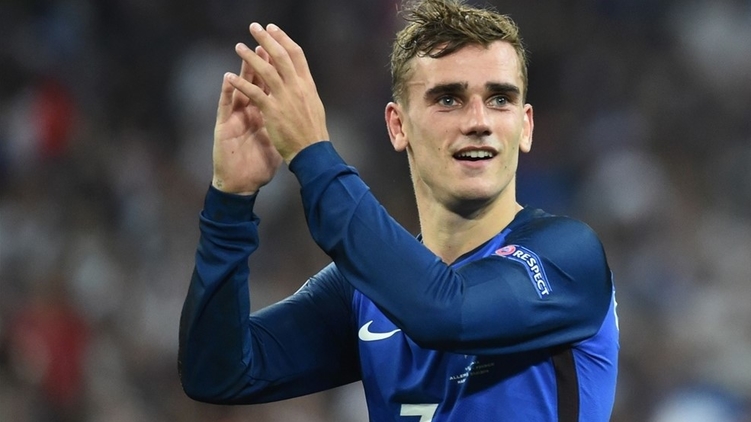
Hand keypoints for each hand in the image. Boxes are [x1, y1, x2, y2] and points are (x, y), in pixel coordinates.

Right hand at [212, 47, 282, 194]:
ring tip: (245, 52)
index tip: (286, 58)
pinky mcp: (224, 127)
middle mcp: (249, 113)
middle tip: (265, 44)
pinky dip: (227, 92)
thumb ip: (283, 129)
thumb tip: (300, 122)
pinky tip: (228, 78)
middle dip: (261, 64)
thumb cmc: (258, 167)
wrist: (241, 185)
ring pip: (239, 89)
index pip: (271, 90)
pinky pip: (225, 106)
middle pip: (256, 84)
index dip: (277, 74)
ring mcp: (236, 118)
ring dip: (243, 71)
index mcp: (263, 116)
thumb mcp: (275, 144)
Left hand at [228, 23, 328, 162]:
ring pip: (265, 71)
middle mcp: (297, 87)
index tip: (273, 29)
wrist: (312, 152)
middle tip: (254, 27)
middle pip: (280, 56)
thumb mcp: (314, 106)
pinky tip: (229, 77)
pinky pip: (253, 93)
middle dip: (266, 39)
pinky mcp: (273, 111)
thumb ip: (305, 91)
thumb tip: (301, 80)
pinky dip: (240, 84)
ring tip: (238, 47)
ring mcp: (285, 98)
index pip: (296, 54)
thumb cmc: (313, 133)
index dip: (283, 39)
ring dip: (249, 58)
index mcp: (308, 85)